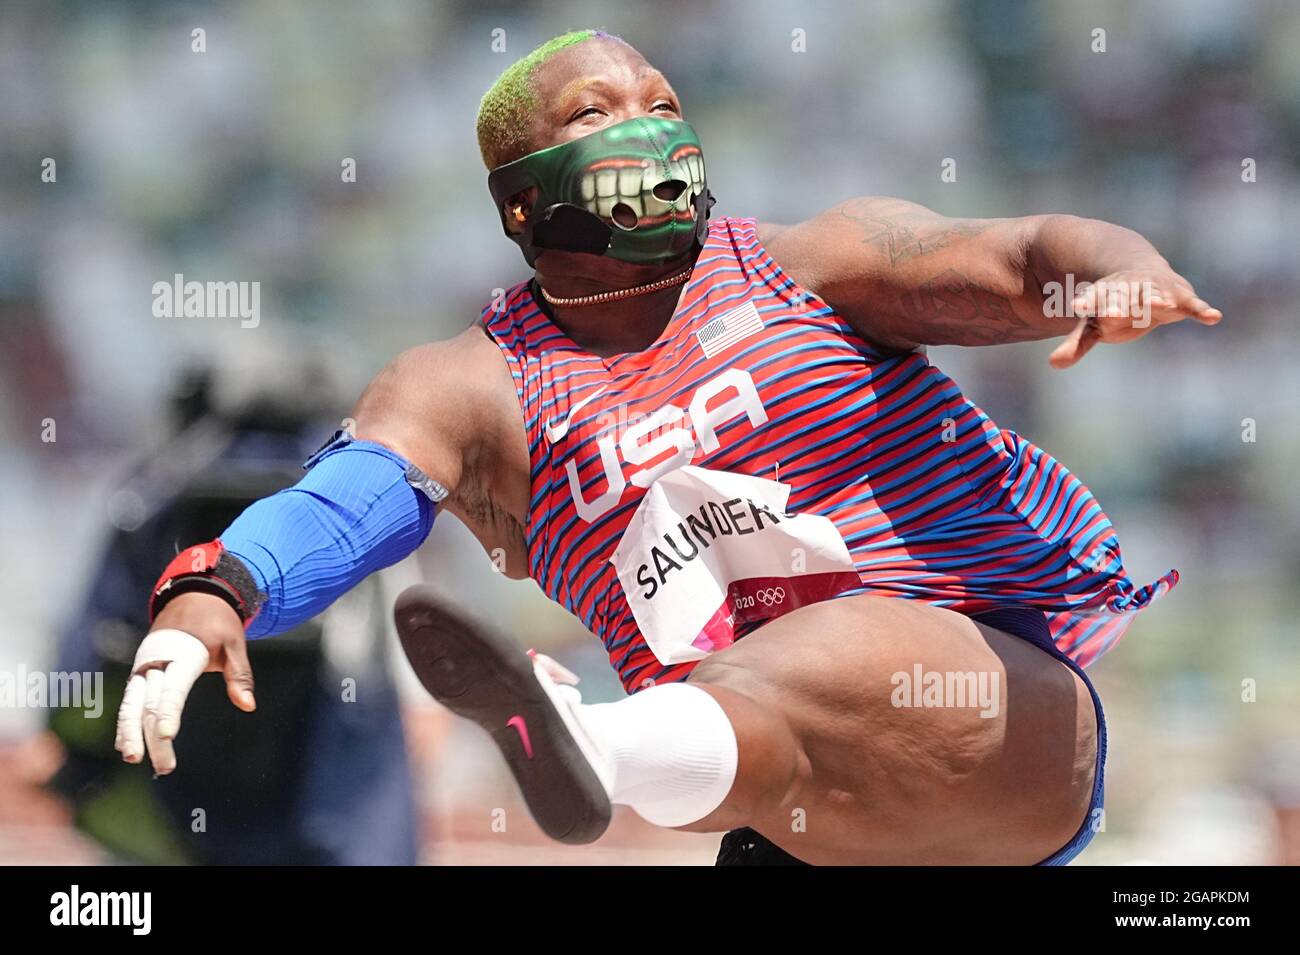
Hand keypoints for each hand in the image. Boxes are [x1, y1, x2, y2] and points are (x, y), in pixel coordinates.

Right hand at [114, 592, 253, 774]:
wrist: (193, 595)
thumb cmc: (218, 623)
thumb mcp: (235, 644)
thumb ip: (239, 675)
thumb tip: (248, 706)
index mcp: (182, 654)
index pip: (173, 690)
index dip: (168, 713)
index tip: (166, 737)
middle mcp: (157, 661)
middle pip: (149, 703)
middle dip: (151, 736)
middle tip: (164, 767)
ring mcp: (144, 665)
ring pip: (132, 703)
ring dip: (130, 732)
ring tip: (134, 759)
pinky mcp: (140, 671)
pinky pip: (130, 699)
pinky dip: (126, 721)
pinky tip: (124, 745)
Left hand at [1049, 267, 1221, 368]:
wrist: (1139, 271)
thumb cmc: (1114, 304)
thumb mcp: (1094, 324)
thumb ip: (1077, 344)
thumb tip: (1054, 364)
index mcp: (1106, 296)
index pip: (1095, 299)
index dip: (1089, 302)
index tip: (1080, 304)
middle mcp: (1130, 291)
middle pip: (1126, 297)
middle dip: (1122, 303)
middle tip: (1114, 311)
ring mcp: (1155, 292)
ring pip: (1156, 295)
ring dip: (1158, 299)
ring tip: (1163, 304)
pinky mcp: (1179, 298)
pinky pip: (1191, 304)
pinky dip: (1201, 310)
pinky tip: (1212, 317)